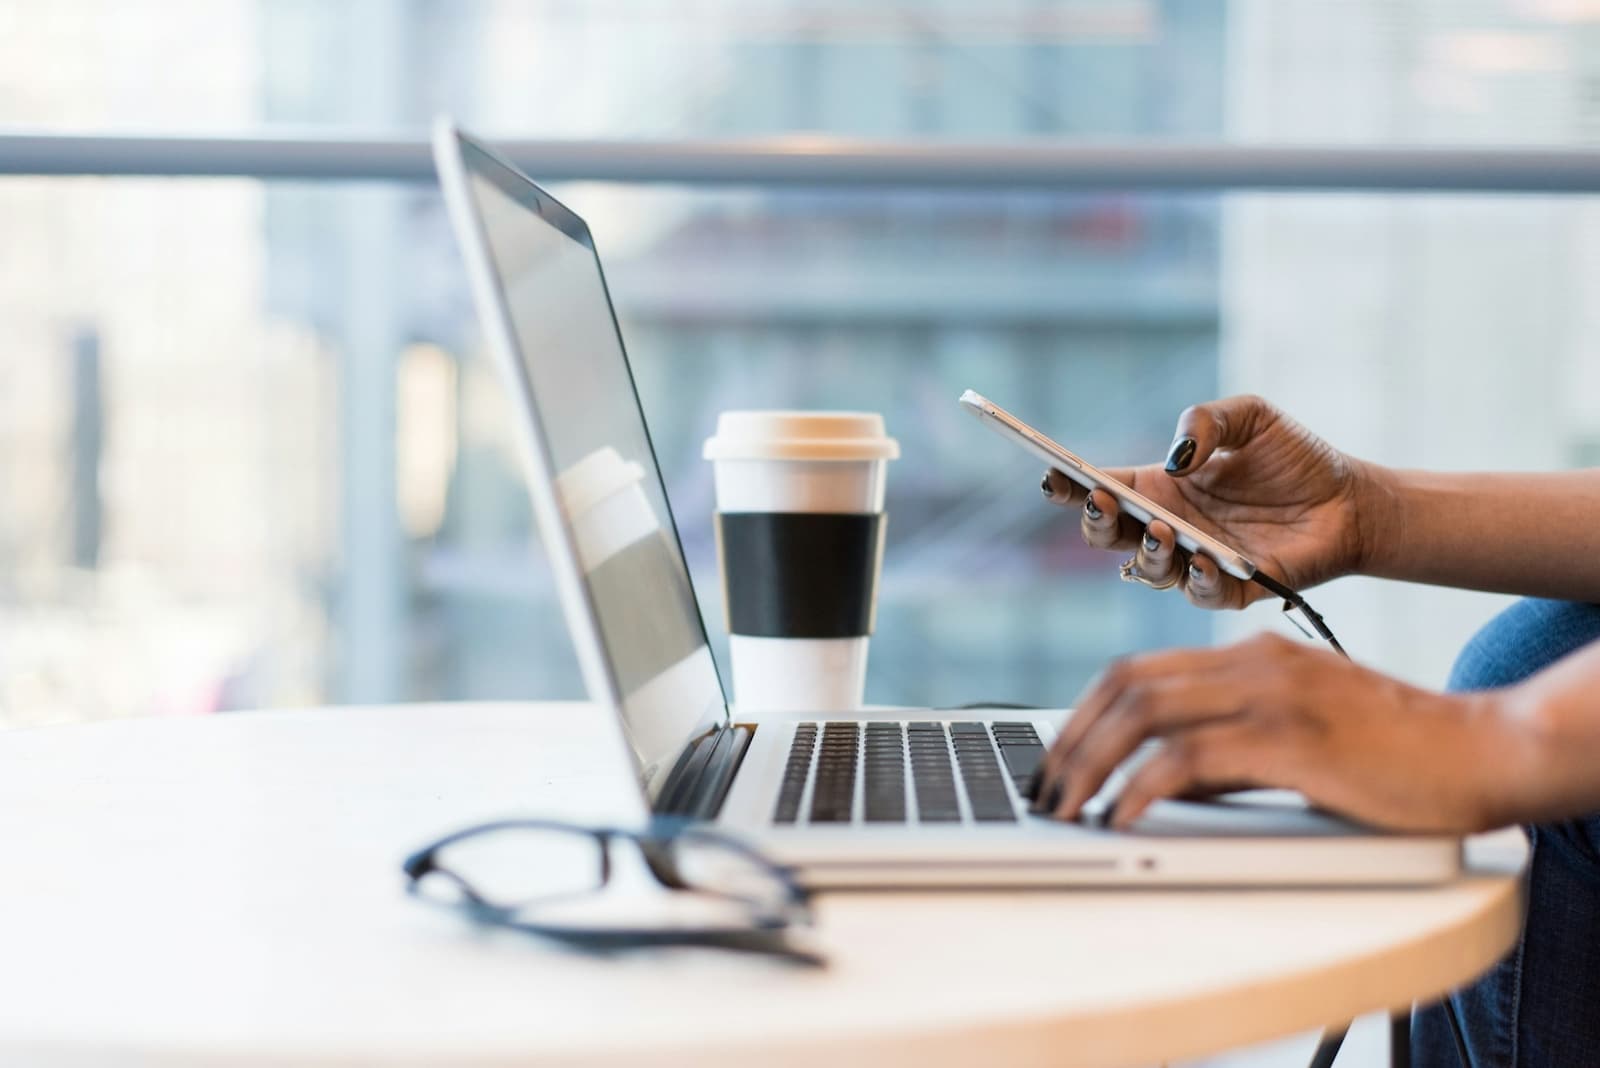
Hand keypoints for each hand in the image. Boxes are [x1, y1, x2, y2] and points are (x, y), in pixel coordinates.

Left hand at [1030, 632, 1521, 833]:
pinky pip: (1189, 757)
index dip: (1082, 716)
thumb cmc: (1394, 753)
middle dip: (1070, 741)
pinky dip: (1143, 787)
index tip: (1055, 759)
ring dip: (1091, 763)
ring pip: (1145, 713)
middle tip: (1043, 790)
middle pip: (1125, 686)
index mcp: (1250, 655)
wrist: (1483, 749)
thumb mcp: (1294, 738)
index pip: (1135, 672)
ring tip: (1065, 808)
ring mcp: (1271, 694)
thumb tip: (1158, 783)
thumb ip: (1228, 749)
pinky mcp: (1291, 737)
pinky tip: (1123, 816)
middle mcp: (1252, 663)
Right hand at [1042, 395, 1376, 608]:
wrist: (1351, 500)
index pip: (1102, 489)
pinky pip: (1202, 594)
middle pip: (1110, 536)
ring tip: (1162, 529)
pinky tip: (1206, 560)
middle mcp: (1170, 528)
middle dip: (1095, 522)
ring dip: (1147, 553)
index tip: (1053, 476)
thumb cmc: (1295, 458)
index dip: (1071, 486)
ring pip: (1148, 571)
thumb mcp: (1250, 417)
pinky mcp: (1234, 590)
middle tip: (1102, 503)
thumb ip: (1206, 421)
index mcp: (1161, 488)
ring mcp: (1197, 561)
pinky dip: (1199, 580)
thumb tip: (1176, 458)